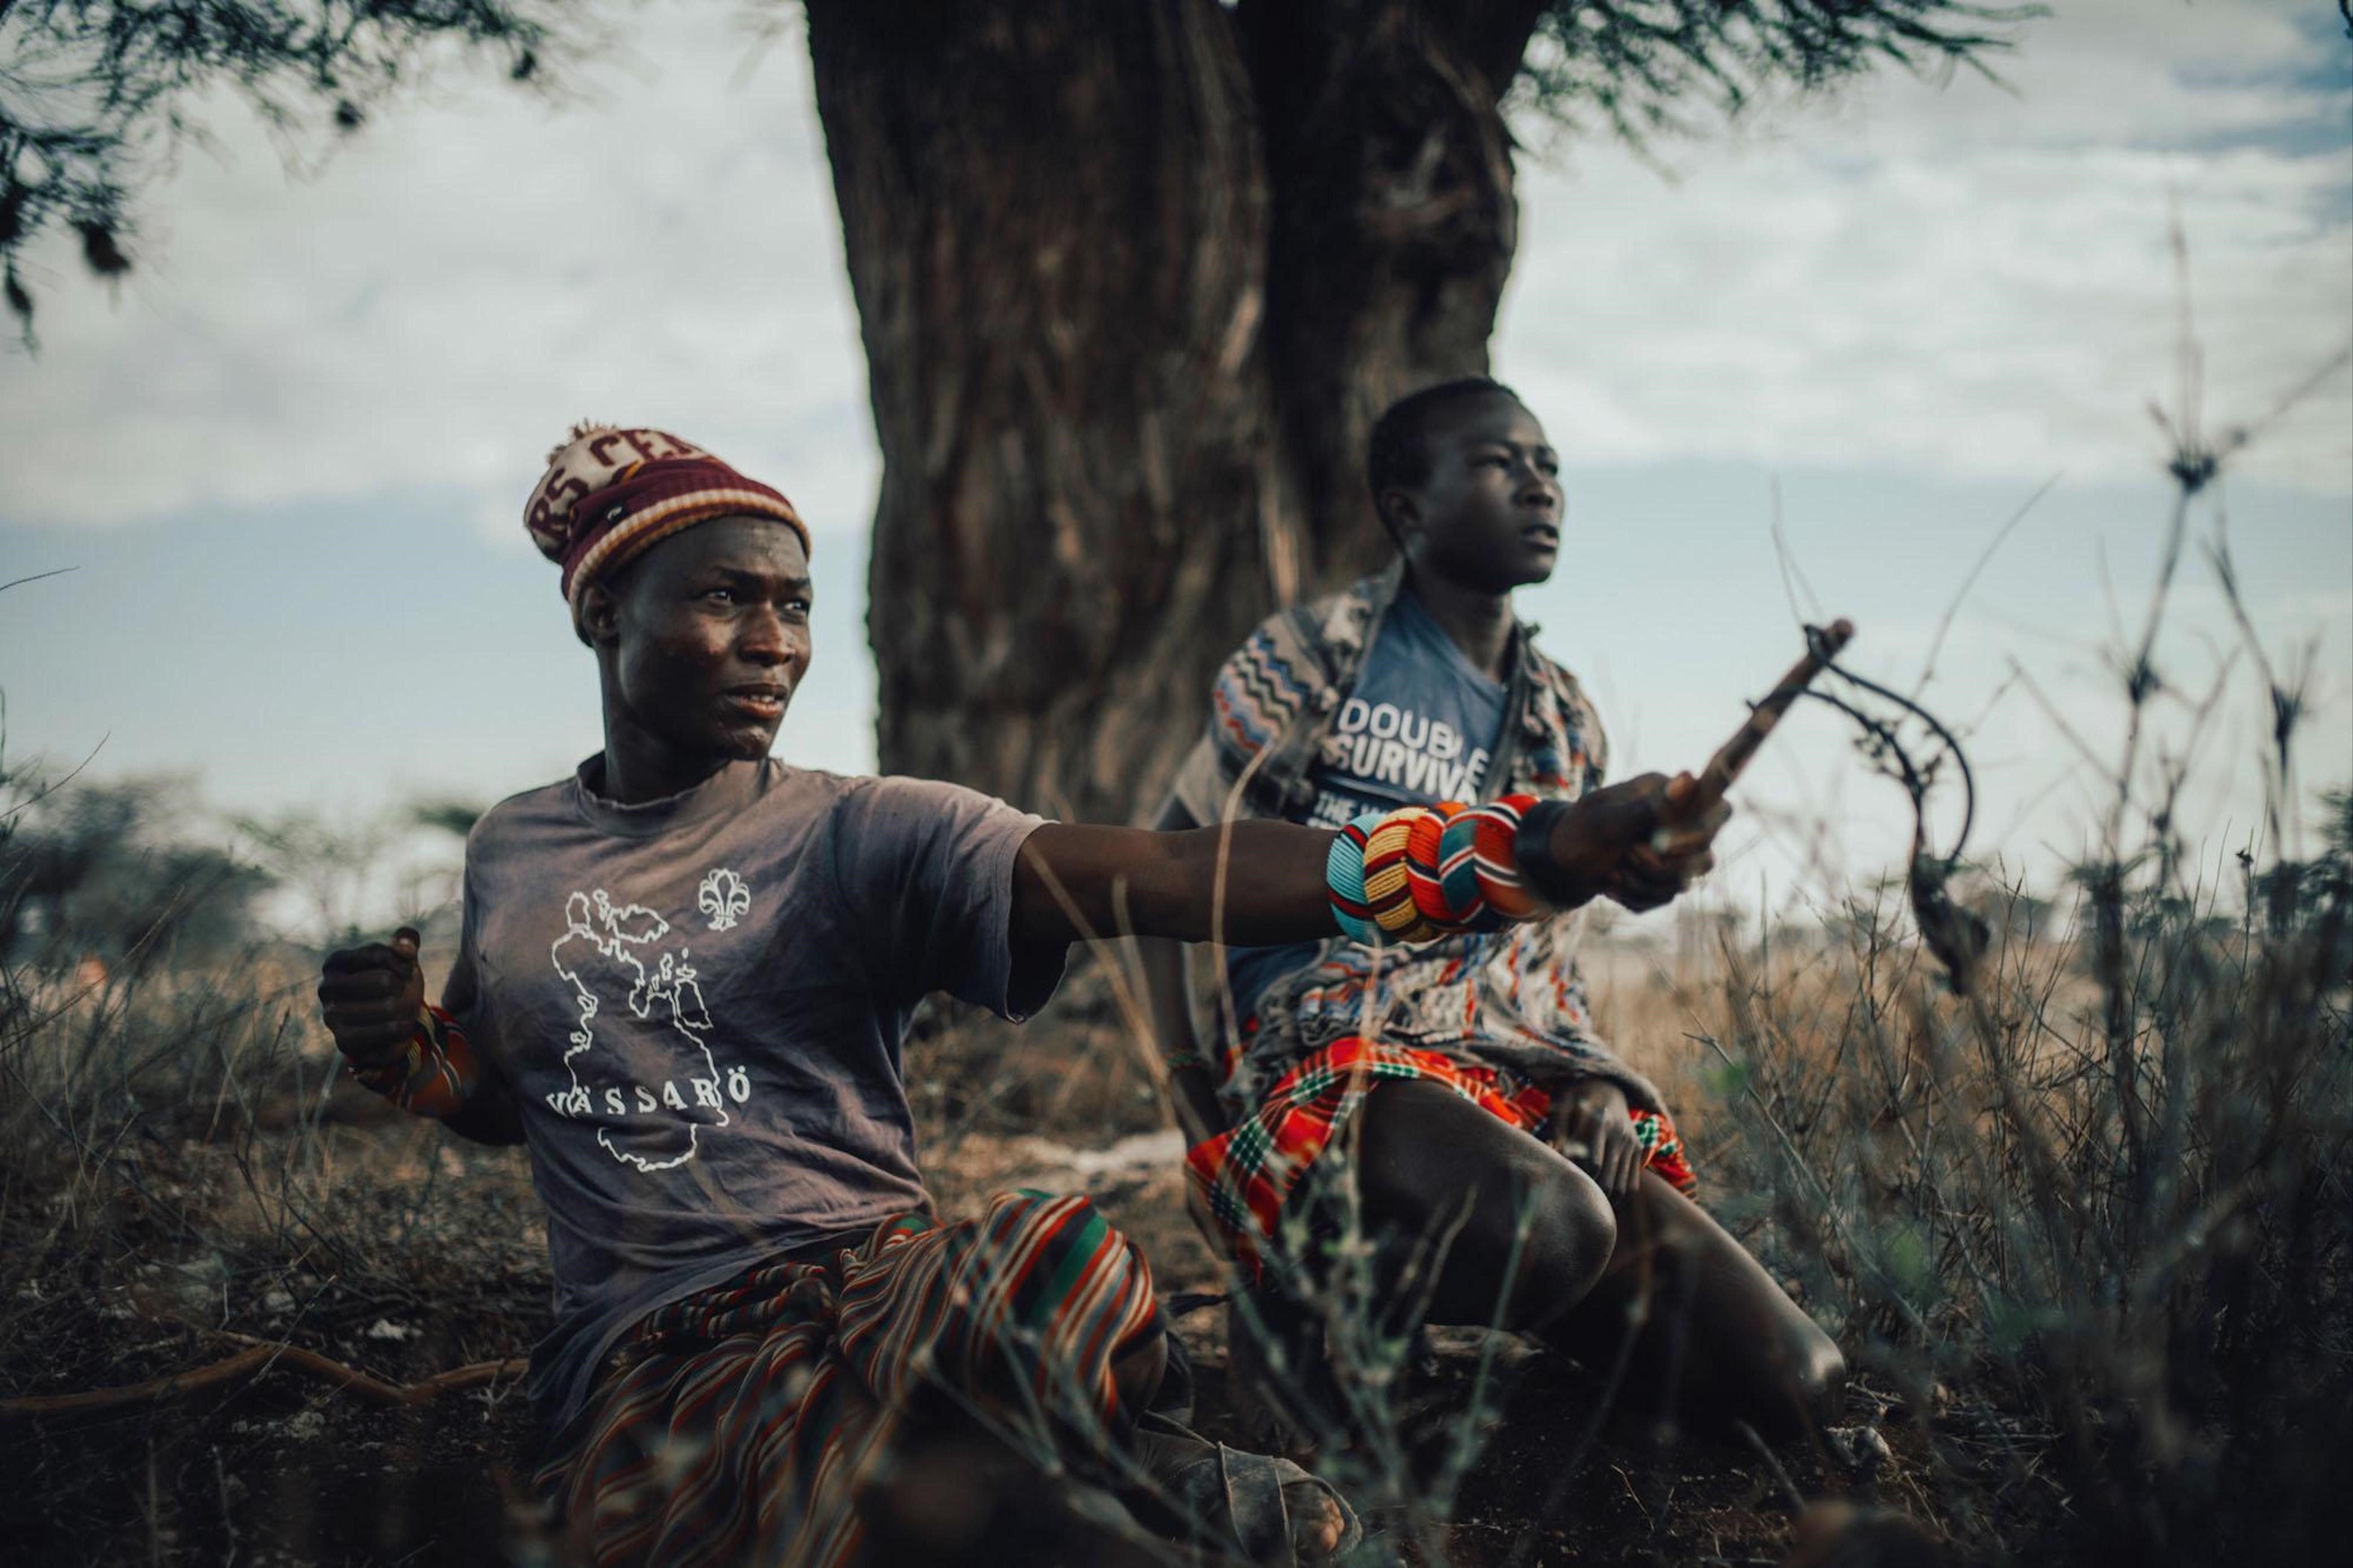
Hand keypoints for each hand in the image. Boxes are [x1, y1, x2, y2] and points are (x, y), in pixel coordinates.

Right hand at [317, 926, 425, 1071]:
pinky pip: (386, 1032)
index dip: (401, 961)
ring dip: (404, 1008)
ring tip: (401, 1008)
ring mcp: (332, 1015)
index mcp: (335, 962)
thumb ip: (406, 941)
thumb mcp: (400, 957)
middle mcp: (327, 988)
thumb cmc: (392, 982)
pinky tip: (403, 1025)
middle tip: (401, 989)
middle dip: (402, 986)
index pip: (377, 954)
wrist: (389, 1022)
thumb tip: (404, 947)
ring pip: (388, 1008)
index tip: (407, 968)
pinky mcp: (344, 1041)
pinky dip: (402, 1028)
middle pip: (384, 981)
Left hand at [1541, 772, 1730, 912]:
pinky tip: (1610, 883)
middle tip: (1624, 855)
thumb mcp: (1607, 820)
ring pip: (1682, 883)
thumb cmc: (1578, 831)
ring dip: (1639, 883)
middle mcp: (1679, 822)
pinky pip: (1664, 899)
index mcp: (1670, 795)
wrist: (1556, 862)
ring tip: (1609, 871)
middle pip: (1703, 857)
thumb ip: (1650, 807)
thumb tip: (1689, 778)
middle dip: (1657, 866)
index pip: (1717, 808)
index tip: (1660, 845)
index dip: (1699, 832)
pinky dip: (1633, 897)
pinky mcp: (1665, 879)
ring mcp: (1675, 853)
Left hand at [1546, 1076, 1644, 1202]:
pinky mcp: (1637, 1149)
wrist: (1606, 1083)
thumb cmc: (1576, 1094)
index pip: (1593, 1164)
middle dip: (1593, 1195)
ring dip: (1607, 1202)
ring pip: (1623, 1187)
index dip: (1579, 1178)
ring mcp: (1631, 1143)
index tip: (1565, 1184)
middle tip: (1575, 1201)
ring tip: (1590, 1207)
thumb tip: (1551, 1152)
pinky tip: (1605, 1202)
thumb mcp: (1561, 1103)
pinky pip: (1633, 1183)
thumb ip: (1557, 1129)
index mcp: (1600, 1122)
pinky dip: (1621, 1198)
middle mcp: (1620, 1134)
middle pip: (1609, 1180)